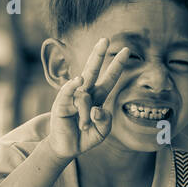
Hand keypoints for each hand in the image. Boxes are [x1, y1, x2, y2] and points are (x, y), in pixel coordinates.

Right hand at [46, 37, 129, 161]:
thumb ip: (105, 121)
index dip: (117, 66)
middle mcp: (85, 93)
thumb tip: (96, 109)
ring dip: (86, 114)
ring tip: (83, 126)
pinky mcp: (61, 102)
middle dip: (99, 54)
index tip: (126, 51)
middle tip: (105, 39)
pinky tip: (78, 80)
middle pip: (93, 70)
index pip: (109, 78)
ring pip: (85, 96)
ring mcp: (72, 96)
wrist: (68, 147)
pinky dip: (74, 87)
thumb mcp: (102, 131)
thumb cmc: (85, 136)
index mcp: (97, 97)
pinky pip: (69, 92)